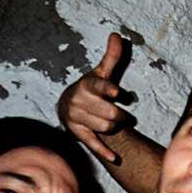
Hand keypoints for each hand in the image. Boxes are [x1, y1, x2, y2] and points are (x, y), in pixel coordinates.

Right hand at [58, 32, 128, 162]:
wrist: (67, 106)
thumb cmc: (90, 89)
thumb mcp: (100, 74)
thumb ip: (111, 58)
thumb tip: (117, 35)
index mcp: (86, 85)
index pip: (99, 87)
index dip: (108, 90)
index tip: (117, 93)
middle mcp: (79, 102)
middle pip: (109, 113)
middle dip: (121, 116)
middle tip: (125, 115)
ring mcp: (77, 119)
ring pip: (106, 128)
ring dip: (115, 127)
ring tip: (115, 122)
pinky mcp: (77, 133)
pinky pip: (93, 143)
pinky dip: (103, 151)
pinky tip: (115, 157)